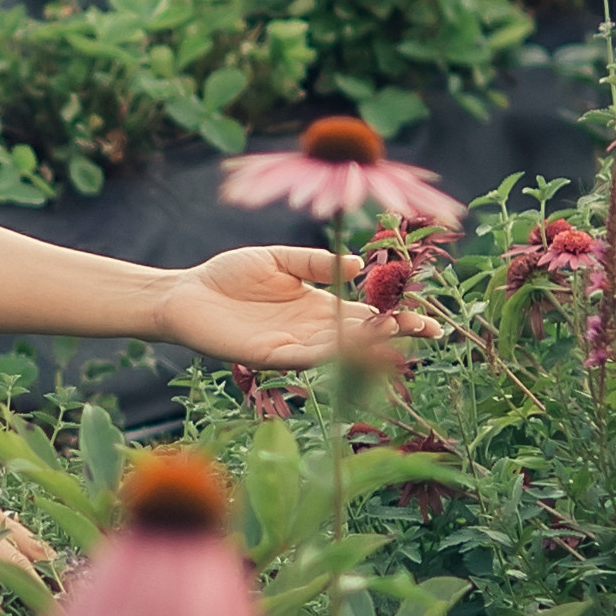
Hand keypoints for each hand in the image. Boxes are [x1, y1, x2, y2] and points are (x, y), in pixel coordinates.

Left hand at [152, 244, 438, 368]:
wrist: (186, 293)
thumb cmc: (229, 276)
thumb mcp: (279, 259)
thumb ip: (315, 262)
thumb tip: (358, 265)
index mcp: (318, 306)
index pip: (366, 316)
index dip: (396, 318)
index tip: (429, 320)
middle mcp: (311, 330)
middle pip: (361, 337)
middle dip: (394, 335)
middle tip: (429, 331)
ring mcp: (292, 345)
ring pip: (339, 349)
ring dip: (367, 344)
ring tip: (397, 331)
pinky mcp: (269, 356)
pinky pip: (304, 356)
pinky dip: (329, 351)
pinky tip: (351, 341)